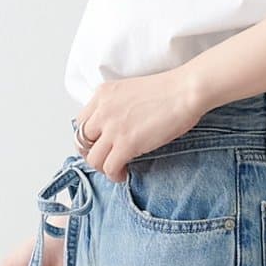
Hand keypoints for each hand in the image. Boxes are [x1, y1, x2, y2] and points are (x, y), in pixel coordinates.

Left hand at [72, 69, 205, 181]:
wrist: (185, 91)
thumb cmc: (170, 90)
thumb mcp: (131, 90)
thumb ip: (118, 106)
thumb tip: (120, 127)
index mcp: (103, 94)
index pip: (80, 121)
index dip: (89, 137)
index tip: (100, 144)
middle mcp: (102, 110)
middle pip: (82, 141)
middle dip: (92, 153)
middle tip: (107, 158)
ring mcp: (112, 128)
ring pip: (92, 158)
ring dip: (102, 167)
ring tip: (116, 168)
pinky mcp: (126, 144)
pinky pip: (108, 168)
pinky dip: (114, 175)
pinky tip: (124, 174)